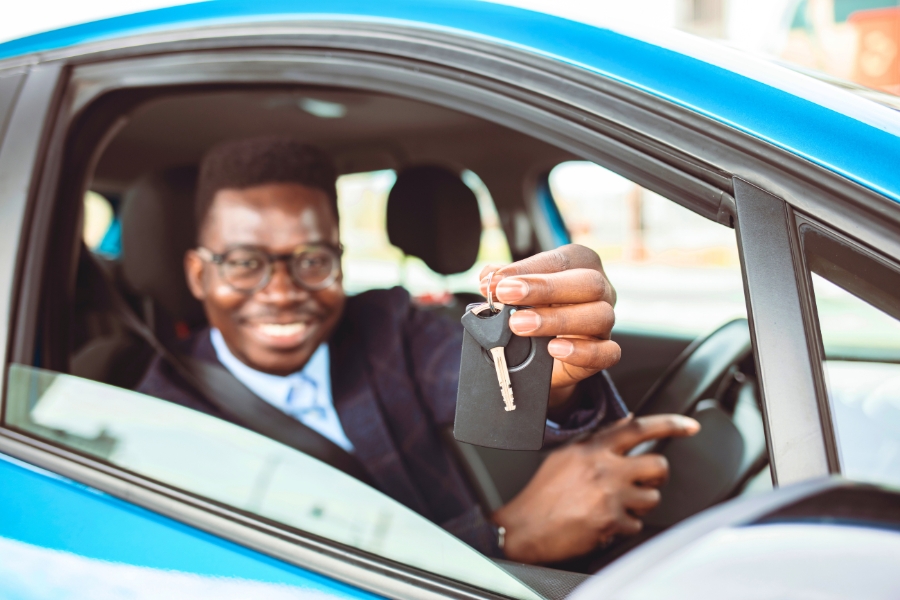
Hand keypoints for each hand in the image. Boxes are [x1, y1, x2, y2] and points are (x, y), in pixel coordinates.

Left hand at [480, 244, 617, 406]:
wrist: (545, 357)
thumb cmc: (537, 311)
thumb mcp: (519, 293)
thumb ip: (504, 282)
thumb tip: (488, 277)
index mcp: (581, 265)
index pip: (561, 260)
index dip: (528, 268)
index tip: (497, 280)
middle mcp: (600, 290)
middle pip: (588, 283)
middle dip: (545, 288)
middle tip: (506, 295)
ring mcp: (606, 322)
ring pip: (599, 316)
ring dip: (556, 319)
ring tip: (519, 325)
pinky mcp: (606, 353)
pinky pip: (607, 352)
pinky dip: (581, 351)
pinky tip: (554, 349)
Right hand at [492, 414, 699, 563]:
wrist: (525, 528)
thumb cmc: (542, 493)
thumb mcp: (566, 455)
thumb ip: (597, 439)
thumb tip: (629, 423)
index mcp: (593, 448)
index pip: (638, 429)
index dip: (670, 425)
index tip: (690, 426)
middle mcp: (604, 468)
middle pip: (658, 465)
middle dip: (656, 476)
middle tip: (642, 482)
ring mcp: (609, 496)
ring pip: (652, 498)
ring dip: (640, 504)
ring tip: (616, 505)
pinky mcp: (611, 522)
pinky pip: (637, 524)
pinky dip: (625, 526)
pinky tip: (605, 522)